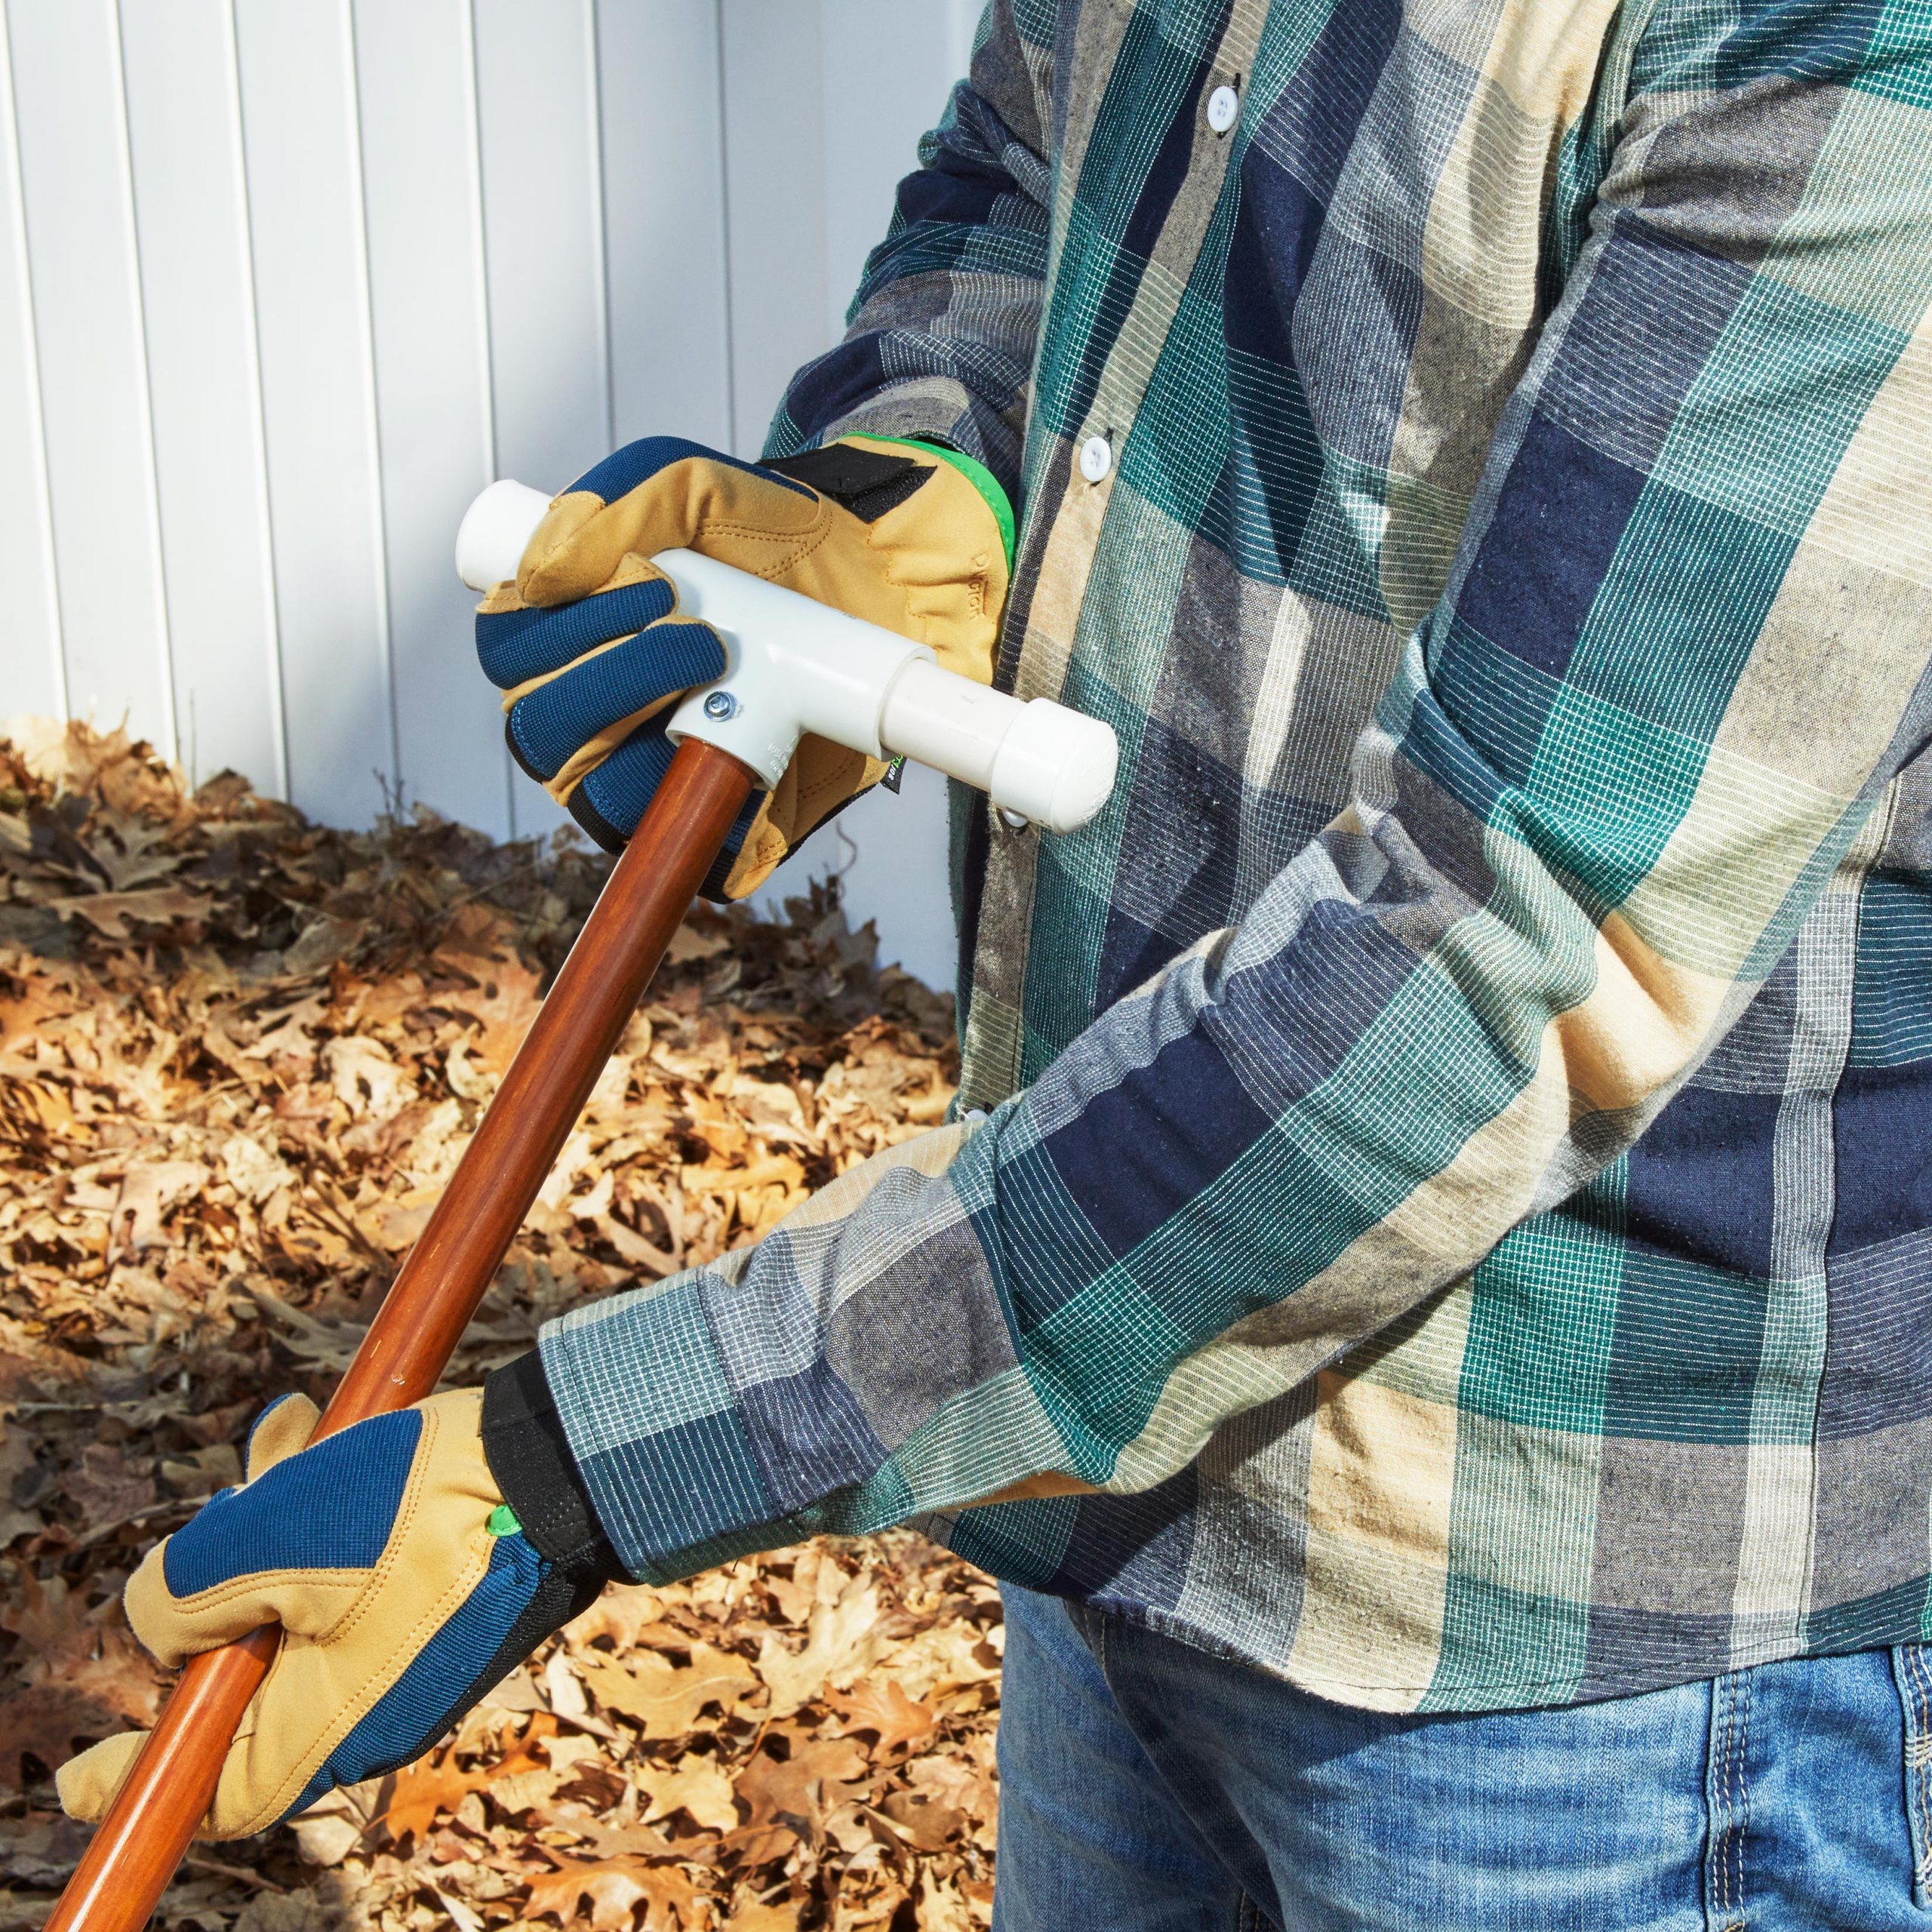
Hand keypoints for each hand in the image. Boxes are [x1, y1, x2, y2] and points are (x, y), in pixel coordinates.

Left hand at [57, 1386, 611, 1839]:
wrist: (554, 1470)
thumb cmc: (410, 1510)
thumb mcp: (260, 1540)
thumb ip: (177, 1596)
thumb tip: (164, 1628)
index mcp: (321, 1726)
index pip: (208, 1786)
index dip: (133, 1776)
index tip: (75, 1777)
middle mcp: (368, 1710)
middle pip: (251, 1667)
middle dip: (223, 1582)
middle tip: (234, 1496)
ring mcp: (413, 1660)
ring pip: (304, 1603)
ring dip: (281, 1525)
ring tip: (297, 1435)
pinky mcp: (445, 1609)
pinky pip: (359, 1579)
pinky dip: (335, 1522)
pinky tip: (341, 1447)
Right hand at [476, 433, 1012, 897]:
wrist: (880, 587)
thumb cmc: (772, 539)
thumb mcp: (697, 487)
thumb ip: (619, 501)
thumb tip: (540, 570)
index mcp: (569, 634)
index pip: (508, 650)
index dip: (545, 625)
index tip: (645, 579)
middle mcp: (592, 711)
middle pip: (535, 724)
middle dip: (606, 671)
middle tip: (695, 626)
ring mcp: (643, 772)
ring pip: (586, 784)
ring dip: (640, 717)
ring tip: (714, 659)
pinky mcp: (703, 821)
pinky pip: (662, 836)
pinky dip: (687, 790)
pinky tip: (733, 738)